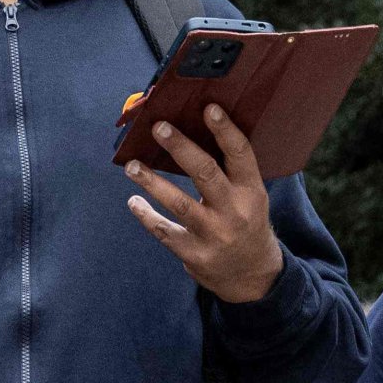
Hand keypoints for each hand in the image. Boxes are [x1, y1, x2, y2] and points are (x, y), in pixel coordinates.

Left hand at [123, 102, 284, 304]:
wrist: (251, 274)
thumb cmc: (245, 222)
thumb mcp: (249, 196)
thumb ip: (228, 171)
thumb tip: (192, 131)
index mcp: (252, 191)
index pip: (240, 155)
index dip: (225, 131)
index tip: (208, 108)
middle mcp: (234, 211)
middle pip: (206, 174)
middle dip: (181, 148)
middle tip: (158, 127)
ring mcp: (213, 235)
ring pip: (179, 204)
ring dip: (152, 182)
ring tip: (131, 165)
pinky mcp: (193, 254)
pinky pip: (164, 231)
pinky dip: (146, 215)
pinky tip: (133, 201)